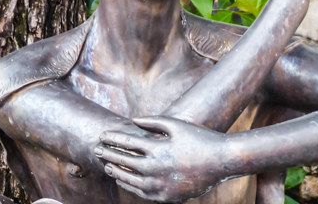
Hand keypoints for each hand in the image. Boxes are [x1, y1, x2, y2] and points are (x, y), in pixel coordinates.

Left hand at [95, 117, 229, 202]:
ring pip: (129, 180)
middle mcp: (156, 169)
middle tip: (96, 149)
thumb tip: (132, 121)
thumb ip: (152, 122)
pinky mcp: (166, 197)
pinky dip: (129, 186)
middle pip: (124, 161)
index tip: (102, 135)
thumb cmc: (199, 139)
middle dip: (108, 154)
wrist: (222, 162)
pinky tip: (123, 179)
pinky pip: (142, 192)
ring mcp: (160, 185)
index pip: (126, 143)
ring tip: (107, 165)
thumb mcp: (176, 125)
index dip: (112, 138)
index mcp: (158, 149)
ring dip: (116, 172)